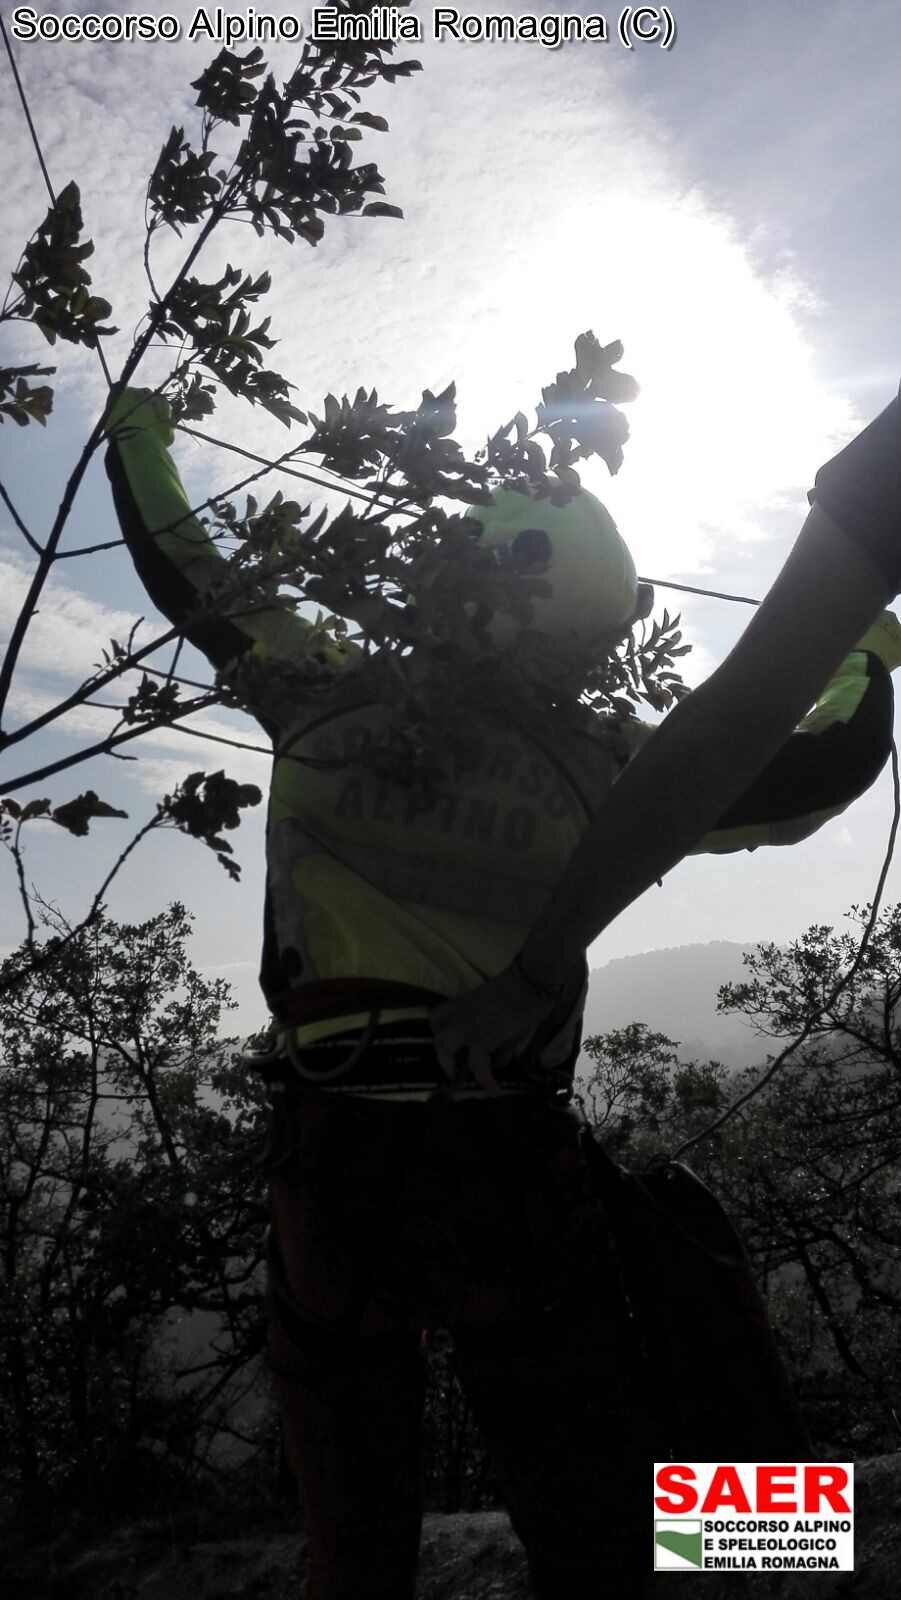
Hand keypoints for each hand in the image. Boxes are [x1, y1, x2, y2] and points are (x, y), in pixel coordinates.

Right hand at [429, 964, 558, 1094]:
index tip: (492, 1091)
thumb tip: (498, 1061)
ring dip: (439, 1038)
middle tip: (456, 1072)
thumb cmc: (529, 1008)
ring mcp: (462, 1009)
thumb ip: (506, 1050)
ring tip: (449, 1046)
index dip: (485, 1083)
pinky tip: (454, 1026)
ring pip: (436, 1024)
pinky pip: (444, 1008)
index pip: (479, 1068)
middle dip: (447, 1063)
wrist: (530, 978)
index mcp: (484, 1038)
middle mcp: (467, 1025)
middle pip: (444, 1046)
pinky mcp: (464, 997)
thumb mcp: (520, 1035)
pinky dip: (443, 1019)